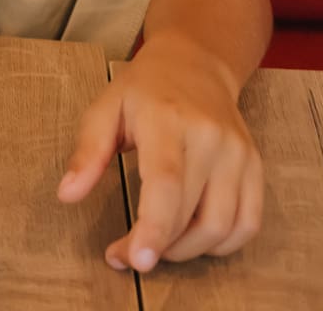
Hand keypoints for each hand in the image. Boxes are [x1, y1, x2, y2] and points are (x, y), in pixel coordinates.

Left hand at [57, 32, 264, 271]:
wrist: (196, 62)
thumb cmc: (145, 89)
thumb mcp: (106, 107)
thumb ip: (88, 151)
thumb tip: (67, 194)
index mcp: (166, 118)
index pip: (166, 183)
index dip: (153, 228)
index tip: (135, 260)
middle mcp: (209, 136)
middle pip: (193, 214)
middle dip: (159, 247)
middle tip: (129, 254)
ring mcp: (238, 152)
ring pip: (222, 227)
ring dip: (188, 251)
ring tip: (159, 244)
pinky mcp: (255, 166)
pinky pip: (247, 223)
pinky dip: (222, 244)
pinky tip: (194, 238)